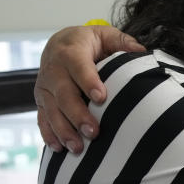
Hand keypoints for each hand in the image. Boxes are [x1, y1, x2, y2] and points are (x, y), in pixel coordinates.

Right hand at [35, 25, 145, 152]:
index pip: (79, 67)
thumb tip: (143, 52)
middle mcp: (53, 70)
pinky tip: (59, 148)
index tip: (102, 98)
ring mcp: (44, 87)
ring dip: (64, 130)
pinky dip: (49, 134)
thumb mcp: (106, 35)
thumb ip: (123, 42)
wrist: (59, 43)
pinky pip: (42, 119)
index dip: (89, 82)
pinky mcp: (41, 101)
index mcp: (70, 52)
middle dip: (78, 115)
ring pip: (51, 111)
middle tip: (94, 132)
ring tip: (78, 147)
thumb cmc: (89, 42)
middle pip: (64, 94)